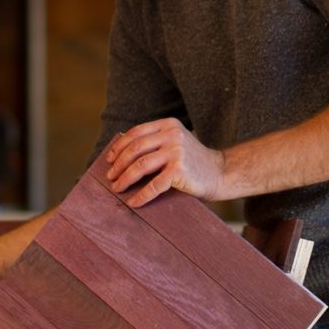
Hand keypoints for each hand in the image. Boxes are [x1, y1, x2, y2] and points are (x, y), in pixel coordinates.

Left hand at [105, 118, 224, 206]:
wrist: (220, 173)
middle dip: (119, 164)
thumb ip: (154, 142)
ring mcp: (176, 152)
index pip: (136, 133)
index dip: (119, 146)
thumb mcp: (175, 142)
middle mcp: (172, 135)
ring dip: (125, 178)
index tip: (109, 159)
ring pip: (140, 165)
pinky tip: (133, 202)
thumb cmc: (192, 161)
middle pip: (135, 148)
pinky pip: (154, 185)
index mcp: (168, 125)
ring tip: (117, 188)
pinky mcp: (179, 170)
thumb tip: (120, 154)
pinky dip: (141, 195)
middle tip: (110, 176)